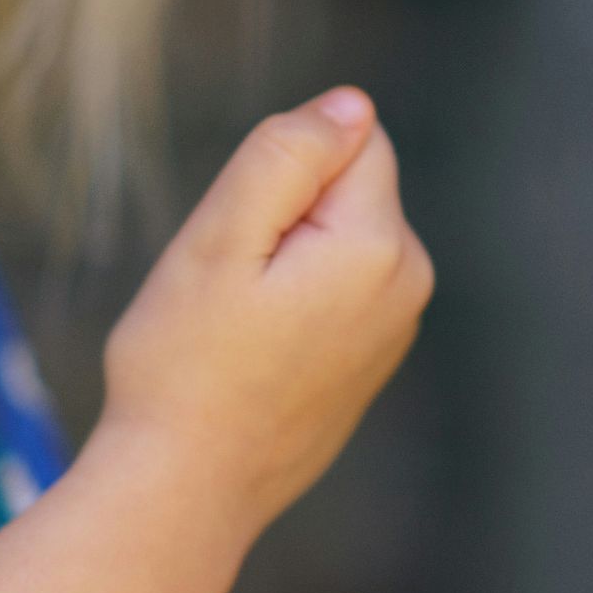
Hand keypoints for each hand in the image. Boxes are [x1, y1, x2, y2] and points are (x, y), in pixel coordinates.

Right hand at [97, 86, 433, 537]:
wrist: (185, 488)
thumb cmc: (184, 364)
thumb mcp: (216, 239)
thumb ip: (286, 155)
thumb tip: (351, 104)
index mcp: (378, 246)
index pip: (348, 137)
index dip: (277, 169)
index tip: (237, 239)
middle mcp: (408, 285)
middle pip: (345, 187)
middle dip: (282, 213)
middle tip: (225, 286)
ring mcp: (393, 331)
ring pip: (335, 239)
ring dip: (282, 260)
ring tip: (234, 325)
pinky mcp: (369, 362)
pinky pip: (333, 290)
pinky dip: (291, 304)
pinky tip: (251, 357)